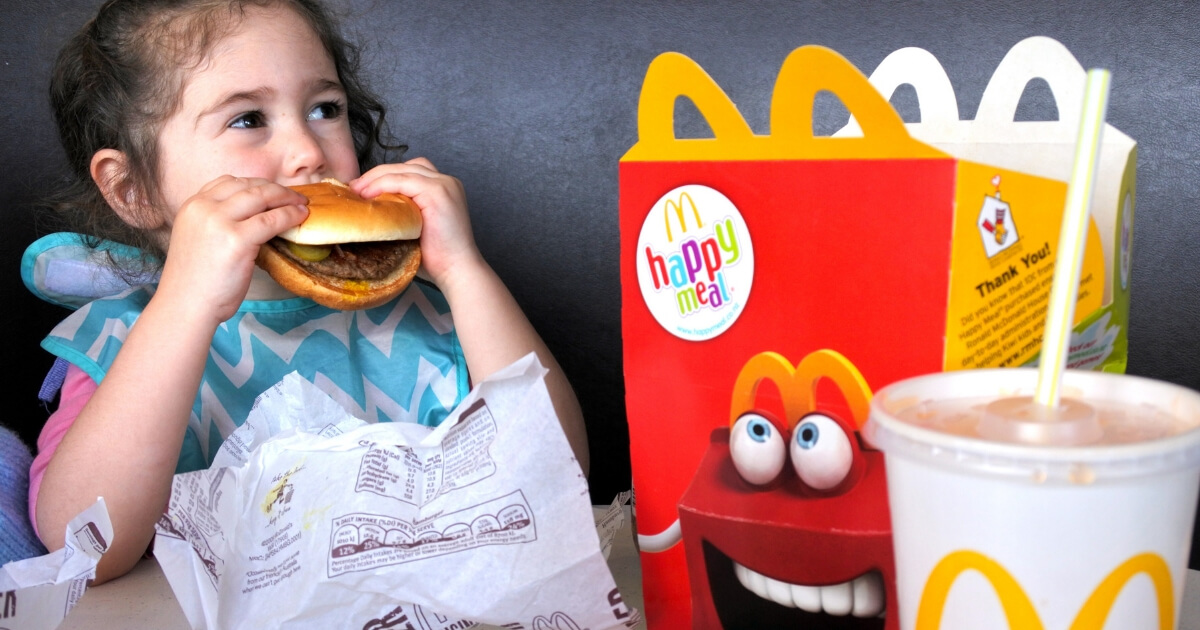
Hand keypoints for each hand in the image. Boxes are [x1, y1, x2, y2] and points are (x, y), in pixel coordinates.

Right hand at [157, 175, 307, 322]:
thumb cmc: (195, 282)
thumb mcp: (199, 239)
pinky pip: (271, 220)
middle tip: (294, 196)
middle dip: (275, 189)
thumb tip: (252, 217)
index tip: (272, 191)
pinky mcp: (237, 238)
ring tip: (302, 203)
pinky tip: (300, 217)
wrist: (185, 306)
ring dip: (286, 198)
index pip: (227, 182)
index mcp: (192, 205)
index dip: (255, 184)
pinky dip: (290, 216)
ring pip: (261, 197)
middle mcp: (204, 207)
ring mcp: (220, 221)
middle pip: (247, 186)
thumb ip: (218, 223)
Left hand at [350, 158, 481, 288]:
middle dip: (375, 174)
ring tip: (357, 191)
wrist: (456, 271)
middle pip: (404, 167)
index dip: (383, 177)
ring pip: (401, 170)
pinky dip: (382, 185)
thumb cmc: (436, 258)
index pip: (408, 172)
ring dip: (375, 178)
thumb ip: (401, 213)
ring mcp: (444, 185)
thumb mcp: (415, 228)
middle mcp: (446, 181)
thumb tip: (369, 210)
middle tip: (353, 188)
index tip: (360, 190)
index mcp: (443, 188)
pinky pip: (403, 180)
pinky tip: (368, 195)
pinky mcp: (438, 192)